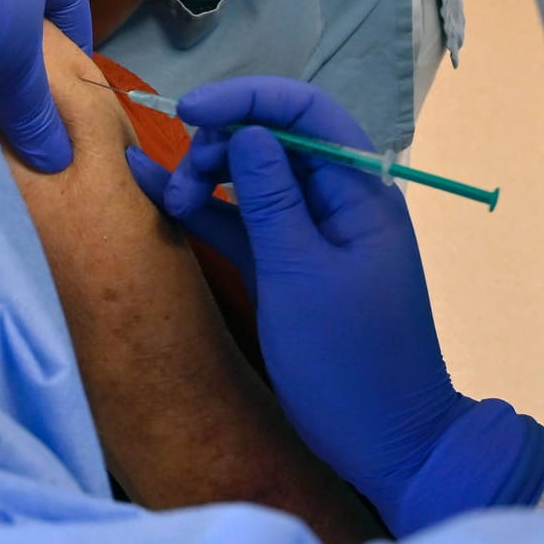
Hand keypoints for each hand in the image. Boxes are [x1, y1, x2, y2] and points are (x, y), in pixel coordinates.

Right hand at [126, 77, 543, 534]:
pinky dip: (206, 207)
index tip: (190, 111)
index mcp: (361, 192)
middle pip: (275, 138)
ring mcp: (312, 232)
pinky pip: (243, 218)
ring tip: (170, 197)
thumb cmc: (350, 360)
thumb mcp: (299, 274)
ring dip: (207, 175)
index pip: (306, 111)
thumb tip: (247, 133)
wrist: (387, 443)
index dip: (247, 99)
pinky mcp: (287, 264)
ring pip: (253, 175)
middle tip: (183, 179)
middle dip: (221, 141)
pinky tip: (157, 191)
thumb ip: (269, 198)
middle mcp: (339, 200)